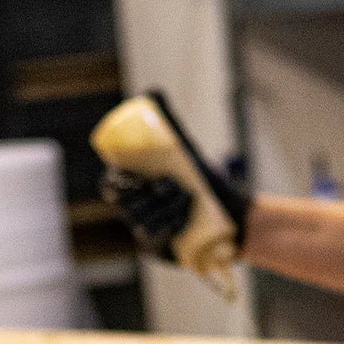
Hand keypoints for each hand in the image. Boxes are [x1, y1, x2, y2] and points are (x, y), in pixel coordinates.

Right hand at [99, 89, 248, 258]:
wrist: (233, 215)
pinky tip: (185, 221)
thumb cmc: (205, 180)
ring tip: (188, 201)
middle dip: (152, 195)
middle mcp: (134, 214)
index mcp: (133, 190)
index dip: (119, 183)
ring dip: (168, 210)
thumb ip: (169, 122)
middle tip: (175, 186)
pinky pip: (157, 239)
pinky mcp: (157, 252)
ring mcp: (143, 234)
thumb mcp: (186, 150)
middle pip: (128, 206)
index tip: (139, 176)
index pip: (111, 187)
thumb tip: (153, 90)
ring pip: (144, 222)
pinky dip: (173, 226)